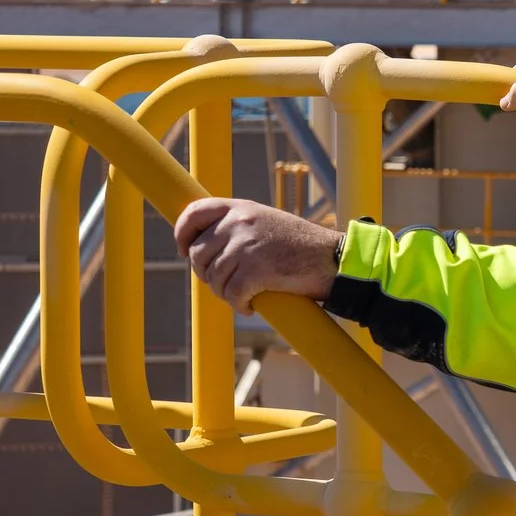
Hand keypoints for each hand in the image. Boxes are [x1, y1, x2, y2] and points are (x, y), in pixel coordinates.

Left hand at [173, 198, 343, 307]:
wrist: (333, 259)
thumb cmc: (301, 246)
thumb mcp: (266, 222)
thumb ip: (237, 227)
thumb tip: (204, 248)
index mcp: (240, 208)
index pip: (194, 213)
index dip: (182, 234)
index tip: (184, 250)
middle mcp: (239, 223)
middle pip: (198, 253)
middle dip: (208, 274)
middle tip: (227, 284)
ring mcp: (246, 246)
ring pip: (214, 278)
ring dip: (226, 294)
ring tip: (245, 296)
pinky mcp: (255, 271)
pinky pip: (232, 295)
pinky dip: (240, 306)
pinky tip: (252, 306)